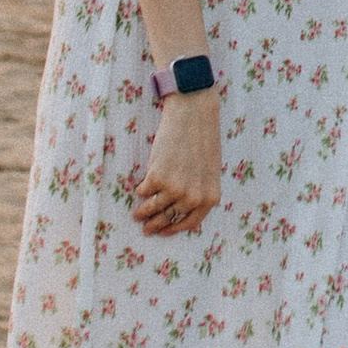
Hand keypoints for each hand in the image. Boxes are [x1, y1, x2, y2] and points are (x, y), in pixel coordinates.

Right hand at [133, 95, 219, 235]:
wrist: (193, 114)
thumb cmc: (202, 139)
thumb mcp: (209, 170)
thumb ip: (198, 191)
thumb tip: (177, 209)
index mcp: (210, 197)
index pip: (190, 222)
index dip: (174, 228)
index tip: (164, 232)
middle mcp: (193, 197)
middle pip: (169, 218)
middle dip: (155, 225)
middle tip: (146, 229)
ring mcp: (174, 189)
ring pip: (154, 208)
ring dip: (143, 213)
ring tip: (137, 215)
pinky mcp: (157, 178)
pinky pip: (144, 191)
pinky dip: (141, 191)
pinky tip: (140, 189)